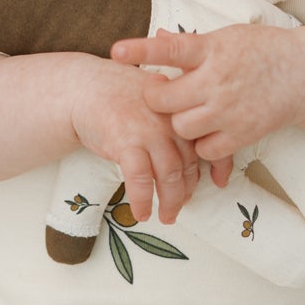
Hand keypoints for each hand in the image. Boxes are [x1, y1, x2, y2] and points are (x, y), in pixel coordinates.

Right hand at [68, 59, 204, 224]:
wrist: (84, 87)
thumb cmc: (118, 96)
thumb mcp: (156, 98)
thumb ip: (175, 120)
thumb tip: (190, 152)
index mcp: (181, 109)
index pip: (208, 140)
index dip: (220, 165)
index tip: (220, 183)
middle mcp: (170, 120)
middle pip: (188, 164)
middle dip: (186, 191)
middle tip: (181, 206)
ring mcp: (149, 131)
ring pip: (170, 176)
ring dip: (170, 202)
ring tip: (167, 217)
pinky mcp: (126, 143)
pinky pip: (141, 180)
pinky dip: (143, 200)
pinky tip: (141, 213)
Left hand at [109, 25, 304, 169]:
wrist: (304, 74)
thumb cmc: (260, 51)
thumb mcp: (226, 38)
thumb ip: (191, 44)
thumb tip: (159, 36)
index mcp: (212, 49)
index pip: (171, 49)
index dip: (142, 50)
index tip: (117, 52)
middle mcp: (218, 80)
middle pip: (165, 100)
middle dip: (157, 98)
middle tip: (165, 93)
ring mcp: (230, 110)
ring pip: (181, 128)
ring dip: (180, 122)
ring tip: (192, 110)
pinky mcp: (242, 133)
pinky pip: (205, 150)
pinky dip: (202, 144)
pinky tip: (209, 129)